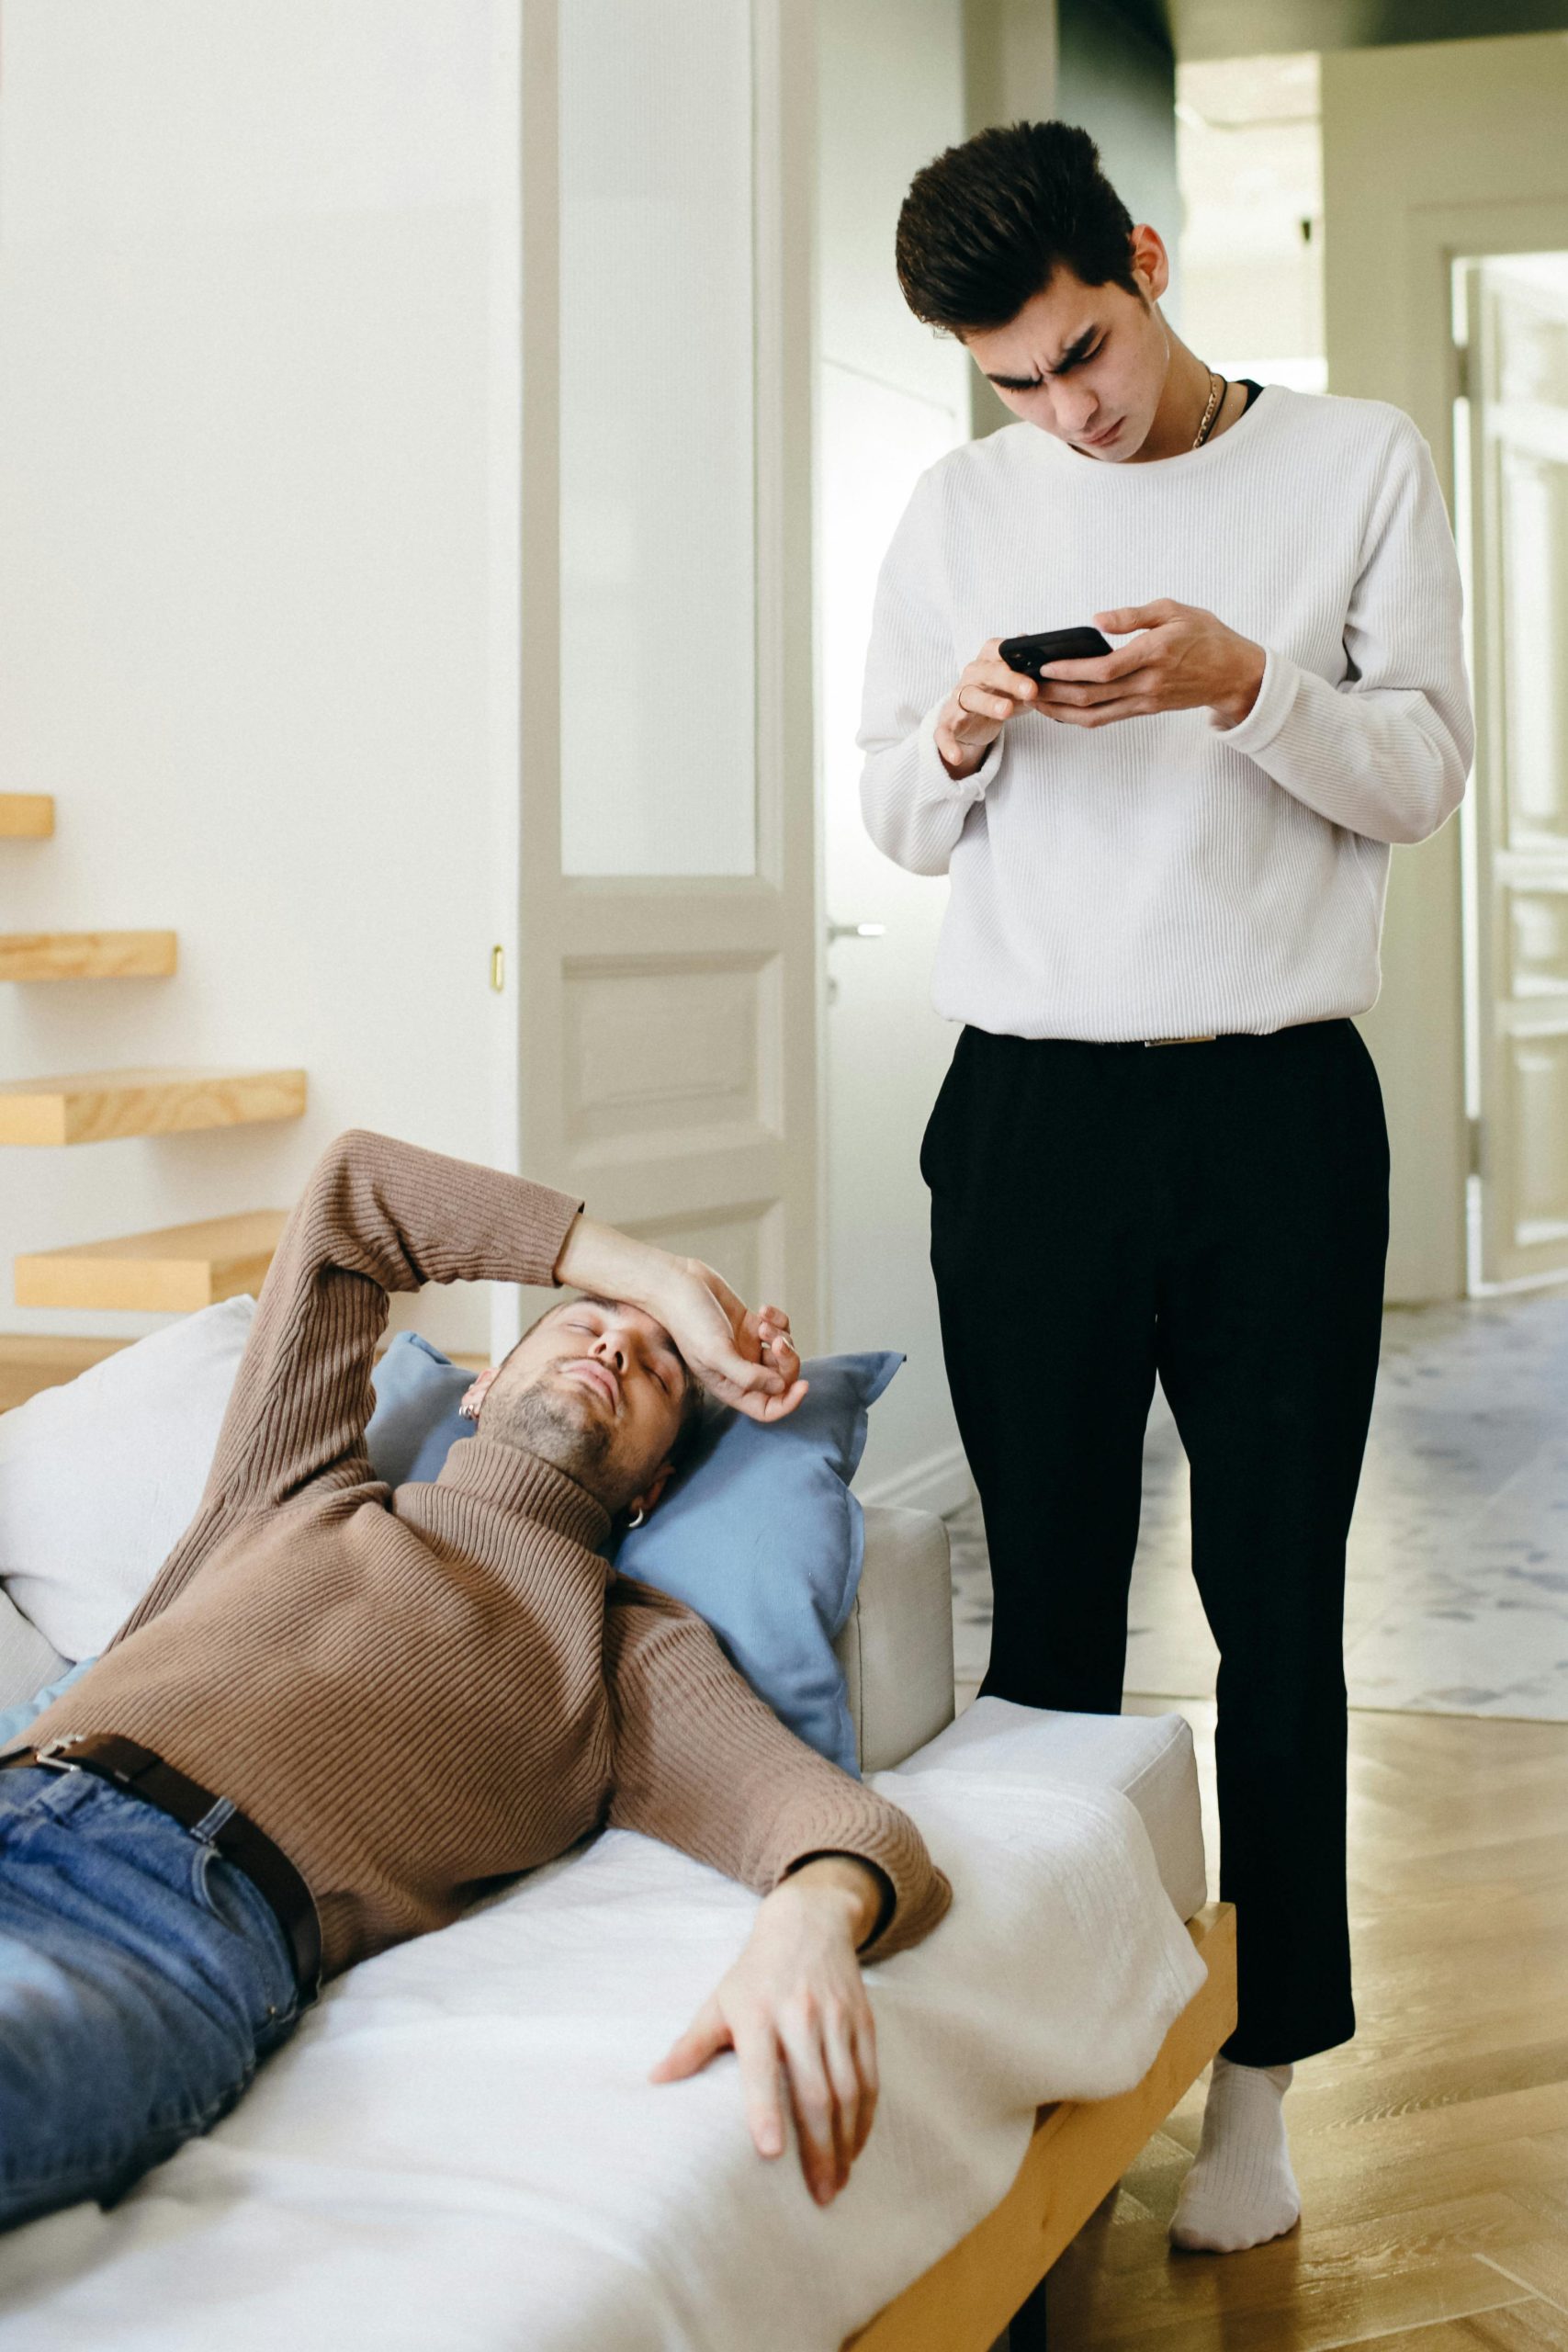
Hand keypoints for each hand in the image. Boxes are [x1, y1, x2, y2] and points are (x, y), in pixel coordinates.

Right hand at [651, 1256, 808, 1423]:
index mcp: (730, 1386)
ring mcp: (746, 1347)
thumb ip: (747, 1376)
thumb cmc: (689, 1321)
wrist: (677, 1284)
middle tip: (777, 1341)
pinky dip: (778, 1320)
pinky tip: (763, 1309)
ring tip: (762, 1321)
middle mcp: (740, 1370)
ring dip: (781, 1336)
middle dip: (787, 1361)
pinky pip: (779, 1329)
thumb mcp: (716, 1353)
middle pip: (781, 1380)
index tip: (803, 1386)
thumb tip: (779, 1387)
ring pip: (783, 1353)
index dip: (788, 1403)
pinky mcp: (751, 1325)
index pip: (766, 1409)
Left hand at [651, 1857, 882, 2204]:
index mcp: (757, 2013)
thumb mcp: (719, 2000)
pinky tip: (856, 2146)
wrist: (808, 1922)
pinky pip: (869, 2077)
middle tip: (819, 2195)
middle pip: (815, 2090)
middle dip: (820, 2148)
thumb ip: (691, 2044)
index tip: (770, 2152)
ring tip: (838, 2183)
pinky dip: (865, 2117)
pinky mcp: (863, 2021)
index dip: (766, 2109)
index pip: (762, 2067)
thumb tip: (653, 2081)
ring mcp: (836, 2019)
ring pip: (848, 2089)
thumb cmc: (754, 1972)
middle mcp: (800, 2016)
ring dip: (846, 2141)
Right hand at [933, 637, 1039, 779]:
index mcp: (990, 661)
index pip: (999, 649)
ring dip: (988, 703)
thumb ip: (1037, 678)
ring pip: (970, 696)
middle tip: (1031, 689)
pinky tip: (957, 757)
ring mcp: (959, 698)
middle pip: (988, 671)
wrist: (973, 722)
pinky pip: (944, 733)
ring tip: (1006, 711)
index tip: (1036, 660)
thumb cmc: (1001, 697)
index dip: (1014, 653)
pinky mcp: (948, 722)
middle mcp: (972, 675)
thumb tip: (1061, 670)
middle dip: (1010, 679)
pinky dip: (948, 745)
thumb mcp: (1021, 687)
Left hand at [1035, 601, 1264, 729]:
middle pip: (1092, 696)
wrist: (1234, 673)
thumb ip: (1133, 616)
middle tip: (1025, 687)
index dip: (1071, 670)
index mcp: (1153, 654)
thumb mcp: (1173, 611)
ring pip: (1095, 715)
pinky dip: (1079, 716)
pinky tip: (1060, 708)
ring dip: (1061, 711)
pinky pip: (1106, 718)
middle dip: (1054, 694)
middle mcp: (1147, 683)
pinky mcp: (1145, 709)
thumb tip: (1096, 620)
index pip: (1104, 669)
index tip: (1044, 666)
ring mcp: (1145, 701)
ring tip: (1034, 702)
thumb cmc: (1205, 635)